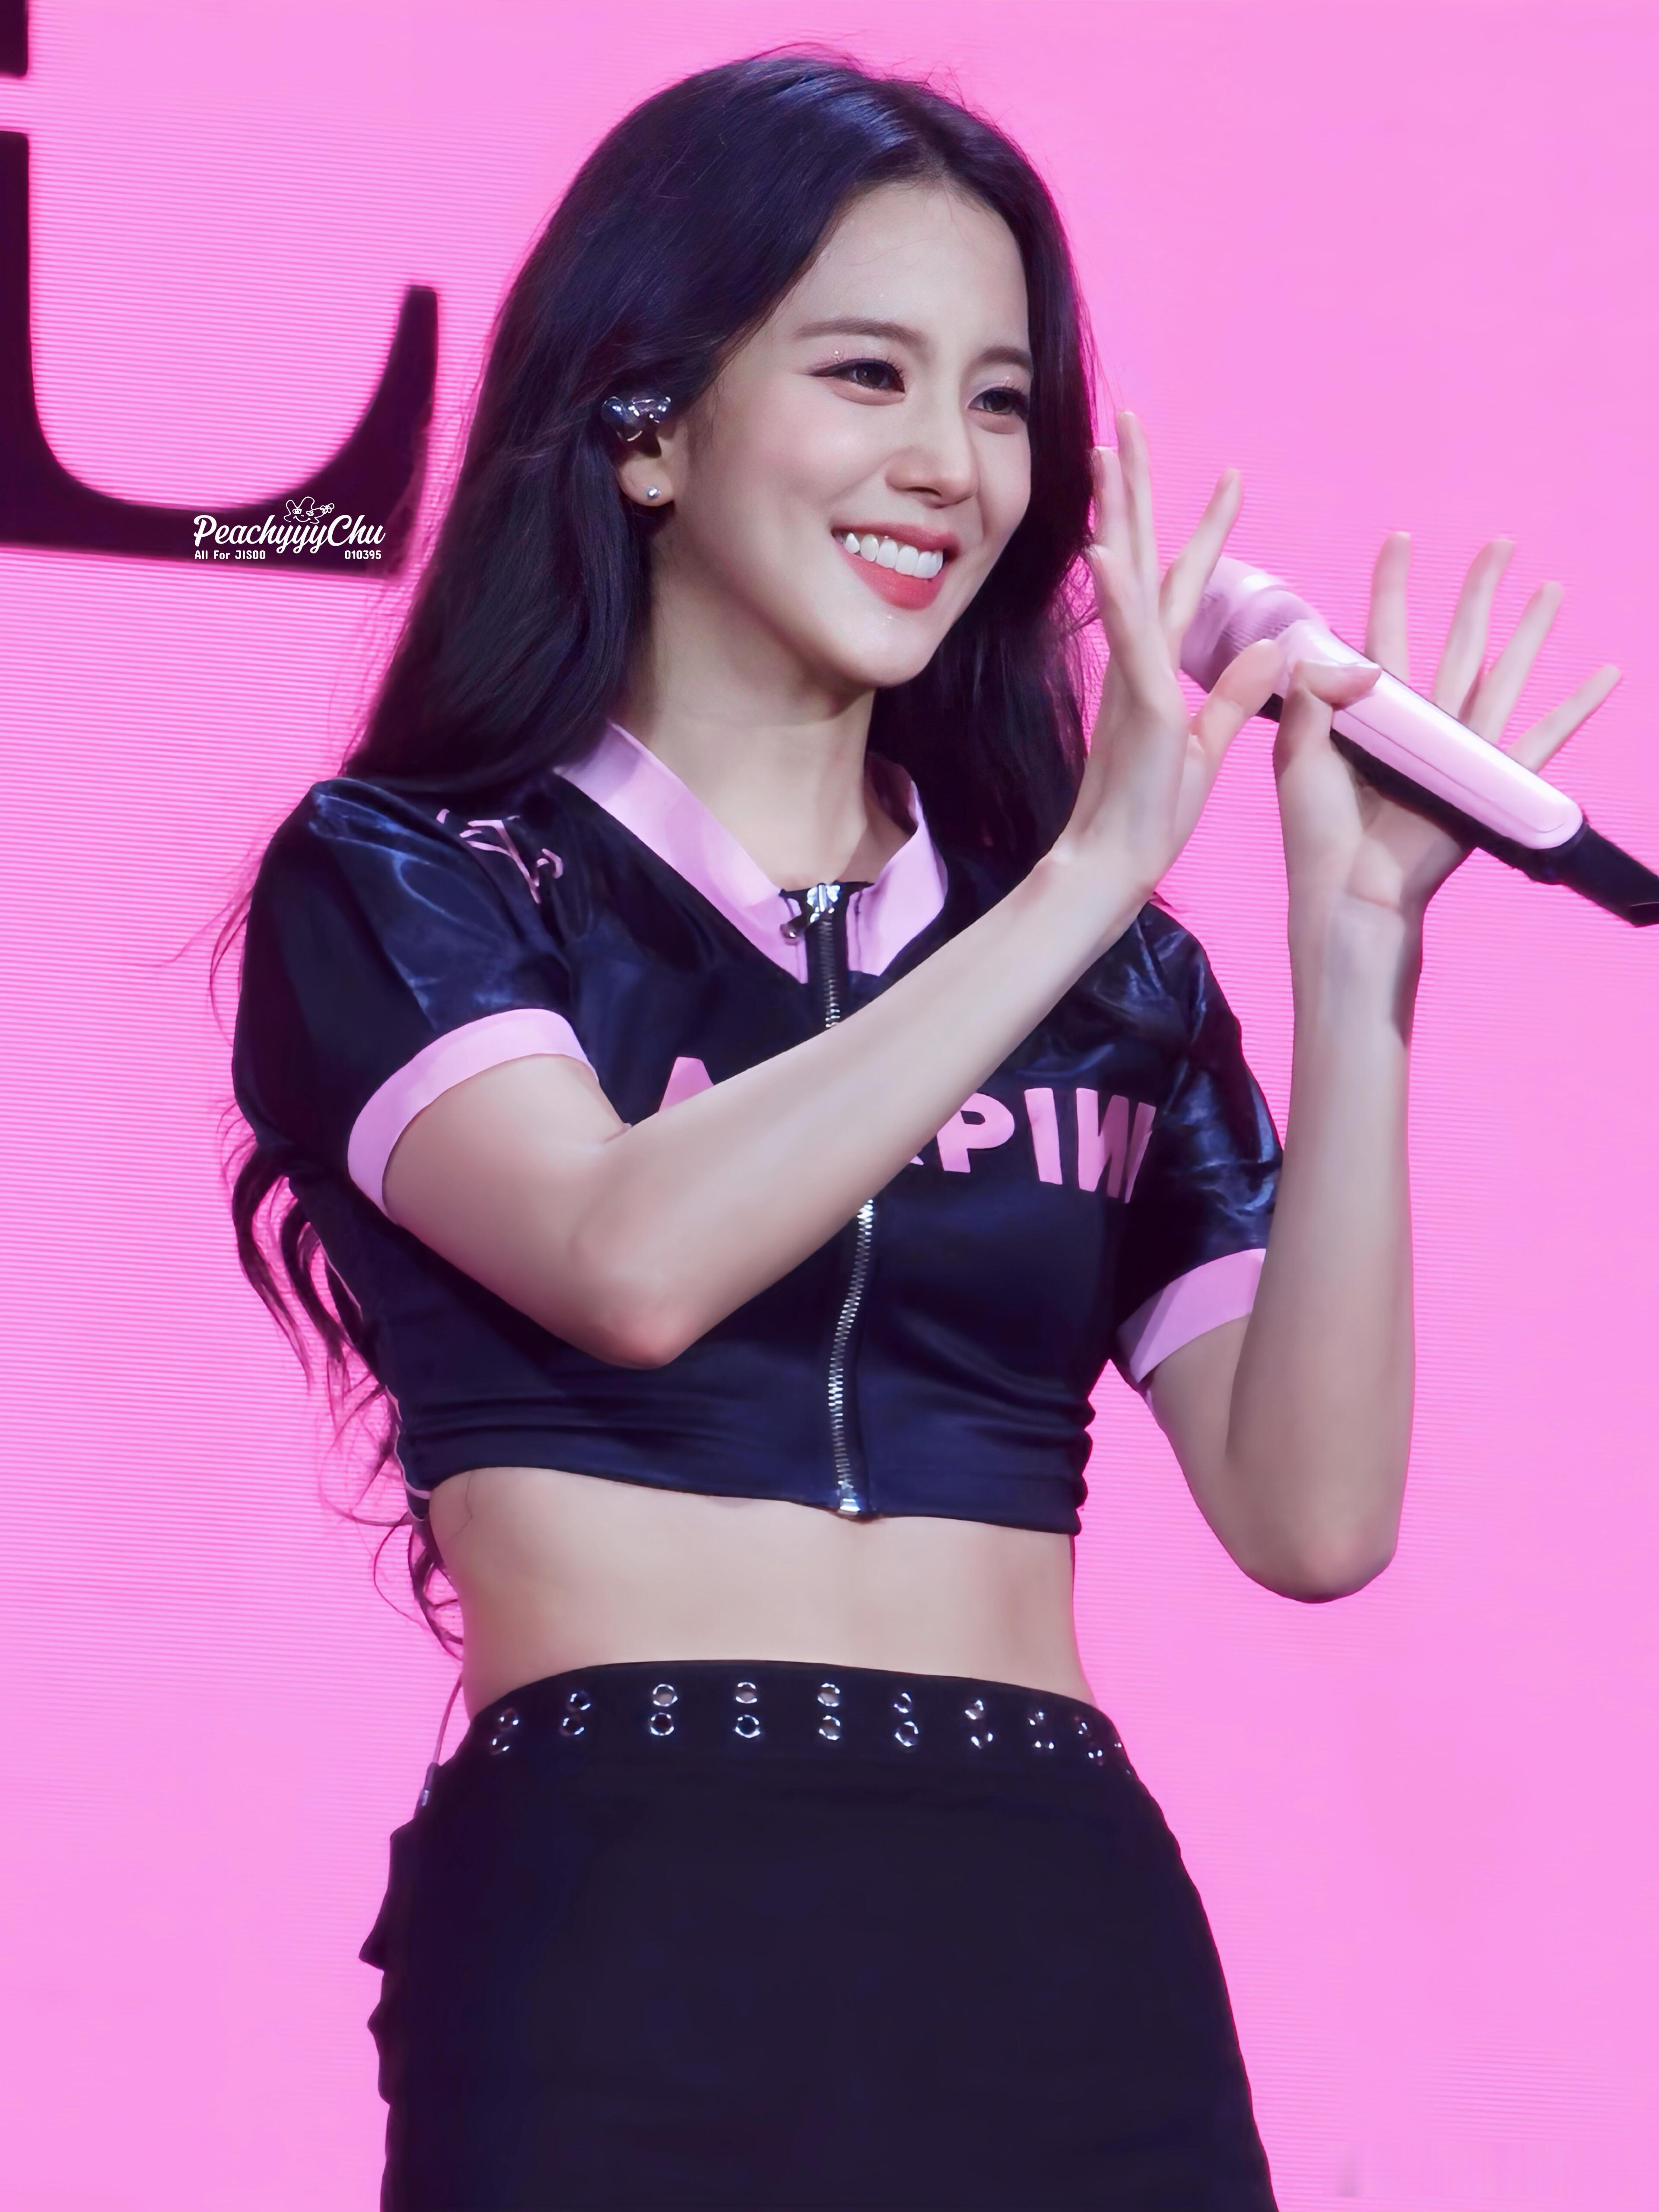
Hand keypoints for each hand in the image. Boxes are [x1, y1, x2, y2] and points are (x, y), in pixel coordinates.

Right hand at [1067, 410, 1289, 894]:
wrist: (1113, 866)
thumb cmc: (1151, 819)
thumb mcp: (1209, 749)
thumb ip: (1236, 694)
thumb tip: (1274, 646)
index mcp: (1158, 669)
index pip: (1184, 582)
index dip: (1205, 528)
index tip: (1230, 477)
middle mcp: (1139, 660)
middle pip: (1139, 555)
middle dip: (1134, 487)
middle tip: (1124, 422)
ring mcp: (1133, 677)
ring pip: (1124, 578)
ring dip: (1116, 513)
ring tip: (1108, 452)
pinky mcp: (1137, 704)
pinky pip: (1125, 639)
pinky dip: (1116, 593)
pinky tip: (1105, 548)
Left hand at [1274, 532, 1622, 932]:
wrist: (1348, 888)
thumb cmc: (1317, 829)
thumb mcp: (1297, 750)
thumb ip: (1313, 692)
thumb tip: (1360, 657)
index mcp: (1373, 711)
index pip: (1386, 633)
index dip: (1393, 587)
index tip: (1401, 540)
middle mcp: (1424, 722)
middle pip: (1459, 640)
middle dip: (1479, 591)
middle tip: (1500, 544)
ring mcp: (1460, 749)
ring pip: (1504, 674)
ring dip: (1531, 632)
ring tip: (1552, 589)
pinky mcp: (1488, 781)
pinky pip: (1541, 739)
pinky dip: (1576, 709)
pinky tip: (1605, 675)